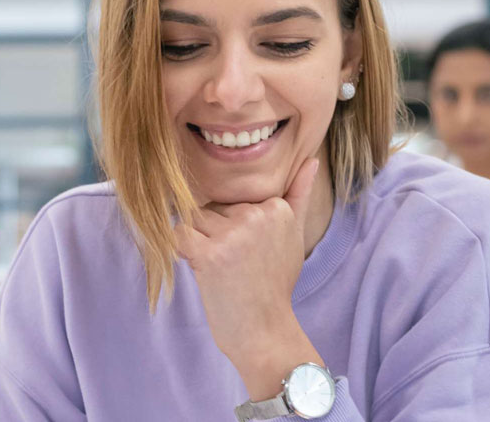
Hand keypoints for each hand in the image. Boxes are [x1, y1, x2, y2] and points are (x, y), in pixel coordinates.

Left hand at [177, 158, 323, 398]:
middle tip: (233, 264)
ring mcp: (234, 234)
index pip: (229, 197)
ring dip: (197, 242)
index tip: (246, 252)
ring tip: (221, 268)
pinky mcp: (211, 254)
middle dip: (211, 232)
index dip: (227, 223)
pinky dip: (180, 250)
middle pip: (209, 207)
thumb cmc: (273, 284)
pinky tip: (201, 268)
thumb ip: (298, 195)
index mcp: (276, 207)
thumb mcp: (293, 236)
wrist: (263, 330)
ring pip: (192, 219)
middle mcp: (257, 215)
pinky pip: (177, 234)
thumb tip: (311, 159)